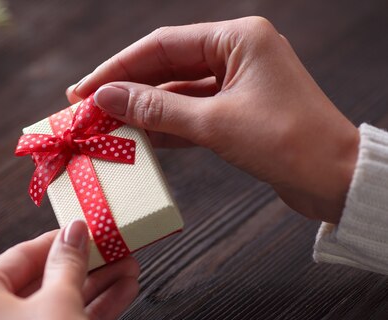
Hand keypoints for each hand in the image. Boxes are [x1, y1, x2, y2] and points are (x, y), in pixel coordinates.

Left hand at [0, 220, 139, 319]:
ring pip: (53, 306)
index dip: (58, 241)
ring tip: (125, 269)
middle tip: (109, 252)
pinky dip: (86, 312)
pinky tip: (119, 293)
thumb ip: (68, 261)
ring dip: (93, 288)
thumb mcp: (59, 297)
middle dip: (84, 267)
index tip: (81, 231)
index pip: (19, 257)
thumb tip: (73, 233)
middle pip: (40, 282)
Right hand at [67, 17, 359, 223]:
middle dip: (126, 87)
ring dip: (143, 108)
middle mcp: (237, 53)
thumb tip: (106, 97)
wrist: (336, 180)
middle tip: (86, 106)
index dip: (118, 68)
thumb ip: (156, 108)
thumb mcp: (214, 123)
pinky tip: (137, 136)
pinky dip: (165, 124)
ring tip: (105, 123)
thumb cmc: (287, 143)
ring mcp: (238, 82)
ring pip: (177, 90)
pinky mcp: (238, 110)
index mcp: (238, 38)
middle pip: (167, 65)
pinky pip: (191, 111)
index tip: (84, 89)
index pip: (162, 44)